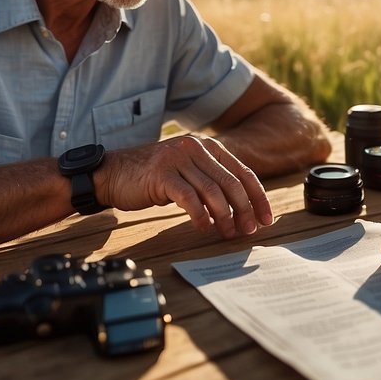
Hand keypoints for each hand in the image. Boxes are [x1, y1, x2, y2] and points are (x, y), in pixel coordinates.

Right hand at [93, 135, 273, 238]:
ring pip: (213, 190)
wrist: (113, 173)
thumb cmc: (152, 177)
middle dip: (245, 209)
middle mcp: (195, 148)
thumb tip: (241, 208)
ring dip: (225, 216)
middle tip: (250, 230)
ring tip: (229, 233)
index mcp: (206, 146)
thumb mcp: (186, 171)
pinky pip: (189, 198)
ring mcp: (178, 159)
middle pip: (231, 182)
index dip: (258, 196)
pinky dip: (200, 215)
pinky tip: (204, 227)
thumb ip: (210, 180)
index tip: (267, 218)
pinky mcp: (162, 174)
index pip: (242, 172)